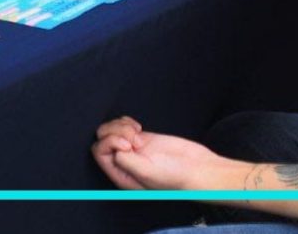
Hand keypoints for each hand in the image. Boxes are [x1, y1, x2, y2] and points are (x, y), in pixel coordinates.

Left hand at [92, 116, 221, 190]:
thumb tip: (113, 148)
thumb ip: (125, 161)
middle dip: (116, 131)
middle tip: (135, 137)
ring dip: (122, 126)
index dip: (111, 142)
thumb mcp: (146, 172)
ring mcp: (132, 150)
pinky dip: (127, 122)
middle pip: (103, 138)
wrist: (197, 168)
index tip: (130, 144)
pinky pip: (124, 126)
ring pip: (112, 130)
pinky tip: (139, 128)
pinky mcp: (142, 139)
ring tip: (138, 132)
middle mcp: (124, 163)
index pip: (100, 152)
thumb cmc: (174, 176)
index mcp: (121, 175)